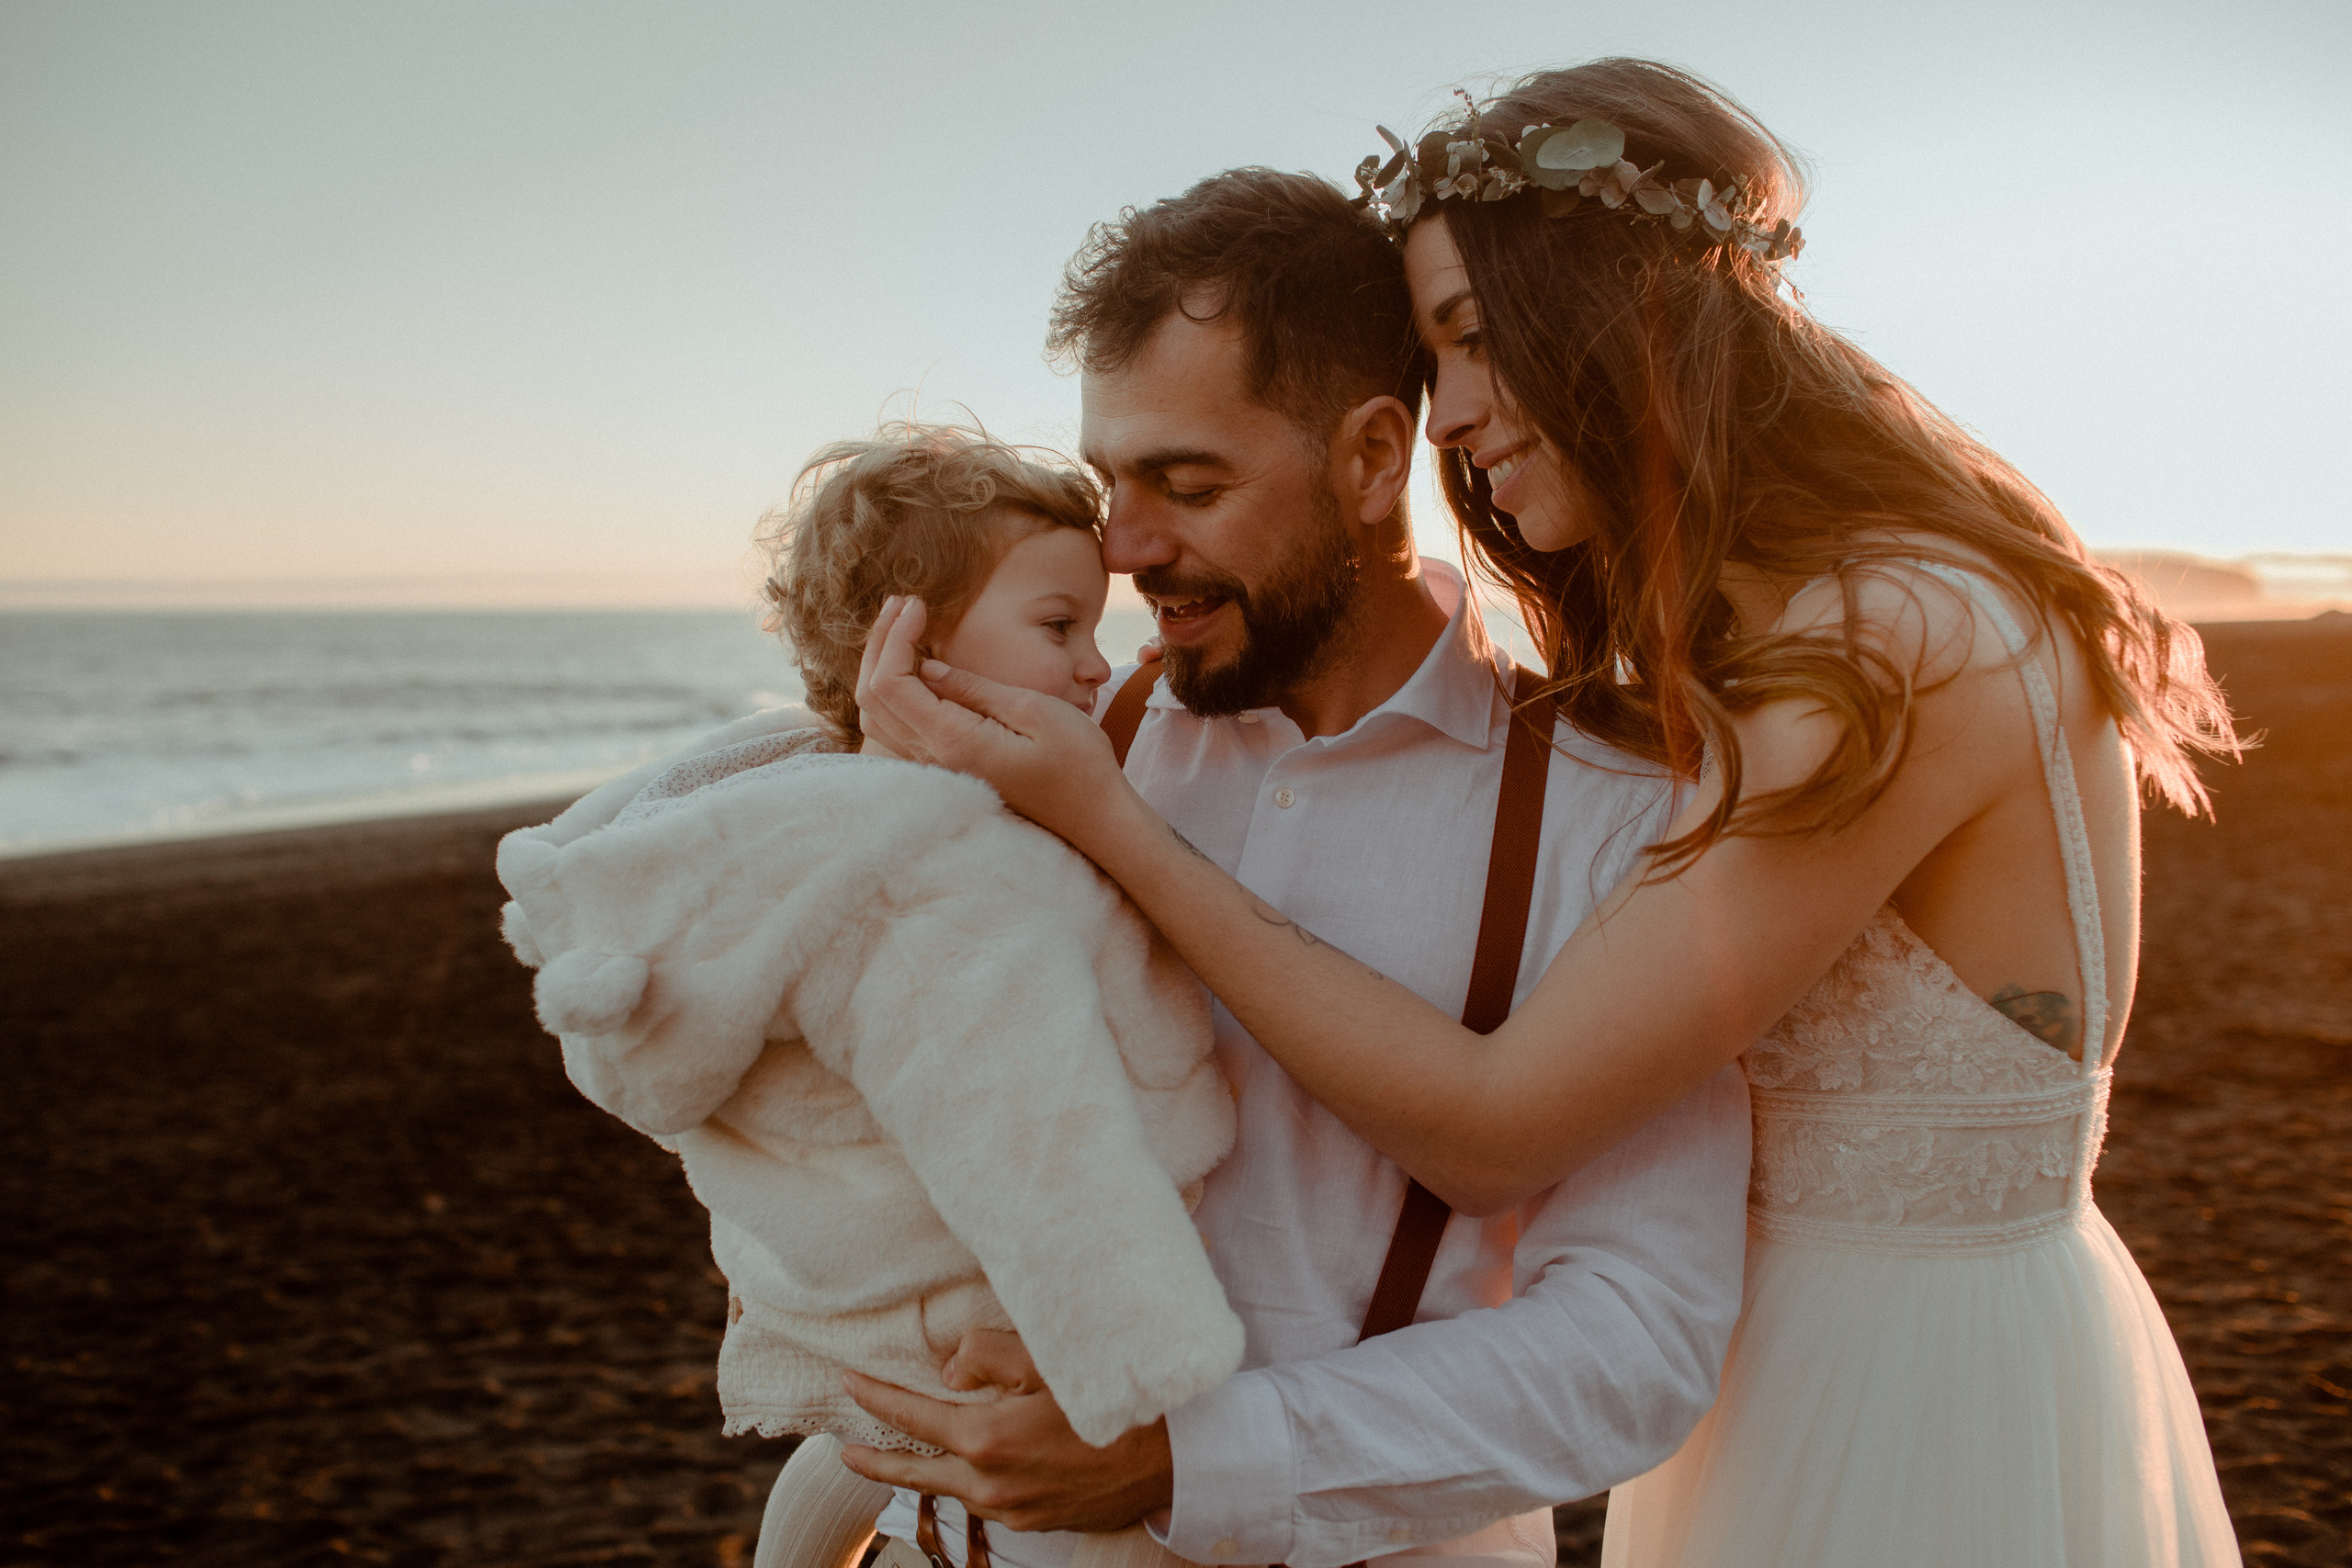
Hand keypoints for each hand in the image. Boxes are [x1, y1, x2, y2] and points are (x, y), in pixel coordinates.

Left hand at [837, 1336, 1174, 1534]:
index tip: (848, 1383)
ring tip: (908, 1455)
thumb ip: (986, 1356)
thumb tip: (949, 1370)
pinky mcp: (1038, 1521)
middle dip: (877, 1459)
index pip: (913, 1418)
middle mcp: (992, 1485)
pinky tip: (974, 1467)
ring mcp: (1015, 1510)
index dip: (876, 1399)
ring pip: (954, 1489)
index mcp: (987, 1440)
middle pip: (917, 1471)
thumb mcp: (1047, 1360)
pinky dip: (969, 1483)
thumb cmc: (1110, 1398)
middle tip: (845, 1450)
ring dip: (928, 1470)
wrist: (1172, 1458)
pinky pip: (989, 1502)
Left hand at [853, 596, 1142, 852]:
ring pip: (877, 717)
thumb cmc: (1078, 762)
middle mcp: (935, 761)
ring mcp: (939, 771)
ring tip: (902, 628)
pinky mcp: (949, 772)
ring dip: (880, 667)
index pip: (892, 684)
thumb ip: (974, 688)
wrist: (1095, 816)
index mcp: (954, 742)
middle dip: (880, 644)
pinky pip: (897, 733)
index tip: (918, 603)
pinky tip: (913, 669)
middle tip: (903, 604)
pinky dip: (892, 694)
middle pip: (873, 698)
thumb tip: (928, 667)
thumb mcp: (1034, 710)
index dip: (895, 637)